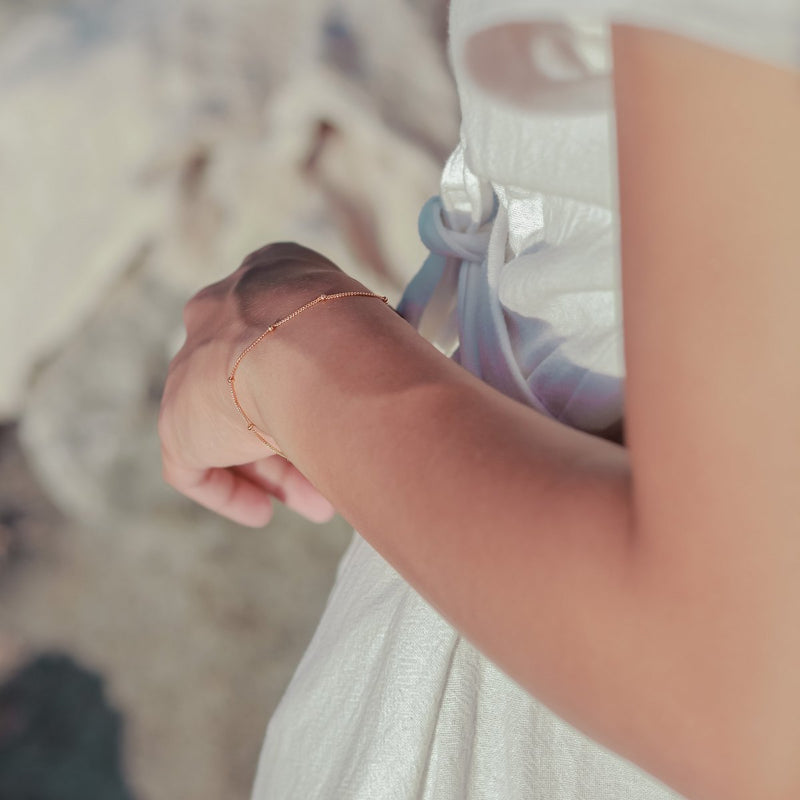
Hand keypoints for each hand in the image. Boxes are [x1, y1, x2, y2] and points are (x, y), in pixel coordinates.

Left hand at [158, 242, 364, 526]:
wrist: (311, 345)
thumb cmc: (359, 334)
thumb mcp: (368, 326)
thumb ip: (363, 345)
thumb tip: (402, 380)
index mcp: (270, 275)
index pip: (285, 336)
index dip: (315, 386)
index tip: (339, 417)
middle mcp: (223, 311)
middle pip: (257, 386)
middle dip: (299, 435)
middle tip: (336, 470)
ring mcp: (194, 364)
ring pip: (236, 428)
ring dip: (280, 470)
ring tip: (321, 504)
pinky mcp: (177, 418)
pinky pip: (195, 464)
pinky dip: (230, 490)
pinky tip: (262, 512)